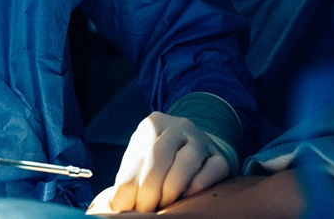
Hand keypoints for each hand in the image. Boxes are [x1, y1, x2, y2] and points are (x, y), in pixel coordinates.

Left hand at [86, 112, 231, 213]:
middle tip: (143, 210)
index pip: (137, 154)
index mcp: (153, 123)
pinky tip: (185, 199)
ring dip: (170, 190)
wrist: (200, 150)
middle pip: (159, 157)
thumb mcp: (144, 160)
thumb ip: (129, 177)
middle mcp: (178, 126)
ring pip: (185, 163)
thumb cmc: (163, 162)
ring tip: (162, 206)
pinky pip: (210, 173)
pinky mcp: (221, 157)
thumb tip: (112, 204)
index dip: (128, 184)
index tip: (122, 206)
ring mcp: (201, 140)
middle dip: (148, 189)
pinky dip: (195, 189)